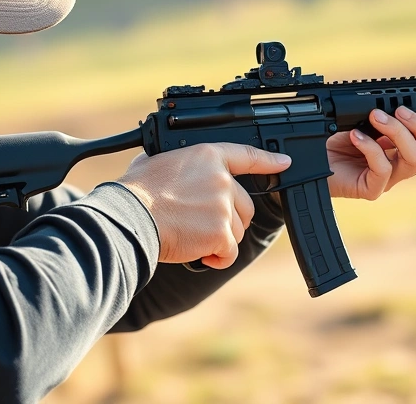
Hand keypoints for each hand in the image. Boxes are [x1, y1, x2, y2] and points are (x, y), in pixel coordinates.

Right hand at [115, 143, 291, 268]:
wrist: (131, 216)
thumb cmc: (135, 192)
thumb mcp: (154, 162)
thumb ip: (176, 164)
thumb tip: (170, 167)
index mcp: (207, 156)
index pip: (247, 156)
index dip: (268, 160)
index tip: (283, 162)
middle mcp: (222, 179)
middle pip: (245, 206)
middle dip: (229, 221)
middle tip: (204, 227)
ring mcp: (224, 206)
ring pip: (237, 231)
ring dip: (220, 240)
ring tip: (193, 239)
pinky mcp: (221, 232)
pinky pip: (229, 252)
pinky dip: (217, 258)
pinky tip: (201, 256)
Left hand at [326, 106, 415, 199]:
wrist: (311, 158)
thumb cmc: (335, 141)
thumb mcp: (364, 123)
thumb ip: (383, 118)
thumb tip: (396, 106)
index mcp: (402, 151)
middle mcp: (399, 167)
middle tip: (400, 110)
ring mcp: (387, 180)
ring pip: (412, 161)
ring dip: (398, 134)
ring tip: (377, 117)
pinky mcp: (371, 189)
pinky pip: (383, 169)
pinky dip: (371, 148)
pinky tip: (356, 136)